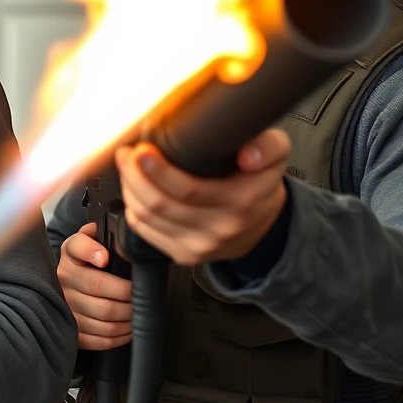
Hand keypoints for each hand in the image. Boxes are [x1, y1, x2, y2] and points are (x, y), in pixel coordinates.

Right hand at [57, 223, 132, 350]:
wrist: (67, 287)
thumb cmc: (86, 264)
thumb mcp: (88, 241)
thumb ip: (97, 234)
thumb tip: (109, 235)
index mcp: (70, 255)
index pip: (78, 248)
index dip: (92, 252)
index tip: (105, 258)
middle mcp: (64, 281)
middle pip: (100, 290)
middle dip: (128, 296)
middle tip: (141, 296)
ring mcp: (67, 308)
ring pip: (104, 319)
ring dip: (128, 319)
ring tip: (138, 313)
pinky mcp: (73, 331)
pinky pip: (100, 339)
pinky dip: (120, 336)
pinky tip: (127, 328)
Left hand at [114, 128, 290, 265]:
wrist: (264, 226)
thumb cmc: (259, 183)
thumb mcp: (275, 154)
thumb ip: (268, 146)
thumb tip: (249, 154)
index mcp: (239, 202)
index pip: (188, 190)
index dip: (158, 170)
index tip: (142, 150)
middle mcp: (218, 228)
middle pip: (159, 204)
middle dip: (134, 176)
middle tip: (127, 154)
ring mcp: (199, 246)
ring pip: (146, 219)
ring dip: (129, 189)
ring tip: (127, 166)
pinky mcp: (184, 255)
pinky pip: (145, 232)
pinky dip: (132, 208)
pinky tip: (133, 190)